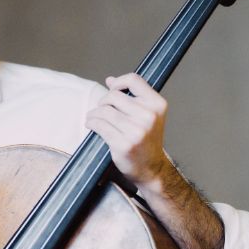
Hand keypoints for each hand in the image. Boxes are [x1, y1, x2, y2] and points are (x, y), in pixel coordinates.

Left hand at [85, 73, 169, 191]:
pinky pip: (99, 125)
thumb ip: (132, 96)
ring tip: (93, 118)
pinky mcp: (122, 144)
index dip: (119, 82)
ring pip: (104, 110)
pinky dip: (91, 122)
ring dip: (94, 113)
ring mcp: (136, 131)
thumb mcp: (149, 115)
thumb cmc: (146, 139)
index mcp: (157, 105)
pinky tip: (91, 124)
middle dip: (103, 102)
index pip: (134, 80)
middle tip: (101, 109)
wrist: (151, 168)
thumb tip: (110, 79)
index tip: (112, 87)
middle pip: (114, 95)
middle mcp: (149, 116)